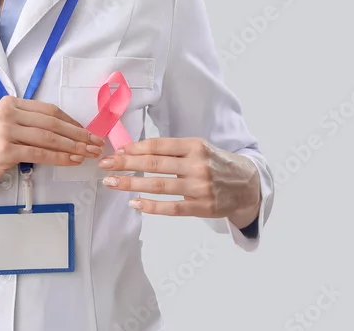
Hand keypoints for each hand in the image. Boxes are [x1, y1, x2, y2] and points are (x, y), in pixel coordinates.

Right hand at [0, 96, 104, 197]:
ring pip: (49, 138)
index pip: (49, 110)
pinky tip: (72, 161)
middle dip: (78, 134)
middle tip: (96, 143)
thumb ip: (28, 125)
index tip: (88, 131)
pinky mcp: (5, 150)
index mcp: (10, 103)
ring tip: (89, 154)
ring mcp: (5, 130)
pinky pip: (40, 154)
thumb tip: (65, 132)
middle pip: (52, 123)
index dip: (72, 121)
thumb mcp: (5, 128)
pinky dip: (59, 158)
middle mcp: (7, 113)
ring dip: (73, 147)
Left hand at [97, 137, 260, 226]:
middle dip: (125, 164)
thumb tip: (135, 150)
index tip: (116, 151)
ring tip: (112, 183)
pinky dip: (151, 206)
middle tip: (105, 166)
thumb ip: (173, 150)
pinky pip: (172, 208)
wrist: (248, 185)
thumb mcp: (200, 149)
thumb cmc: (217, 163)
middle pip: (154, 164)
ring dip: (132, 184)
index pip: (158, 145)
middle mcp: (197, 165)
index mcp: (195, 146)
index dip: (134, 148)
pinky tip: (134, 203)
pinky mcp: (201, 207)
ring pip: (159, 185)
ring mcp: (199, 187)